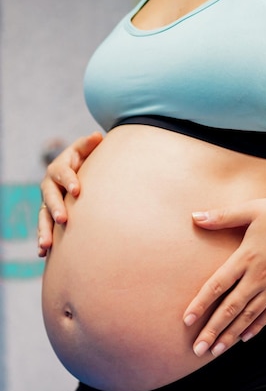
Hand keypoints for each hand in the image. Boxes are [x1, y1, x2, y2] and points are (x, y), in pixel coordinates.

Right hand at [38, 131, 102, 256]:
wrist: (79, 173)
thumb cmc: (87, 161)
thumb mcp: (87, 152)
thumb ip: (89, 145)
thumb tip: (97, 137)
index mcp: (61, 167)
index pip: (63, 172)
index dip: (69, 179)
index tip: (77, 190)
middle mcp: (51, 185)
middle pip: (50, 196)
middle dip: (55, 207)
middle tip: (63, 220)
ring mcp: (48, 201)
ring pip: (43, 215)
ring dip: (44, 230)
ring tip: (46, 245)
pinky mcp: (49, 216)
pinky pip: (44, 228)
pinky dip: (44, 240)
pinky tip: (43, 254)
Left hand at [183, 193, 265, 356]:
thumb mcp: (252, 209)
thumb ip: (222, 217)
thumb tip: (194, 217)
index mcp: (247, 257)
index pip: (218, 286)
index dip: (200, 305)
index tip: (186, 321)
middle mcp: (260, 277)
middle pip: (231, 309)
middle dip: (213, 331)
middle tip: (197, 350)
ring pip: (249, 316)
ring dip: (231, 335)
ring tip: (216, 351)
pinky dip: (256, 326)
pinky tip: (244, 337)